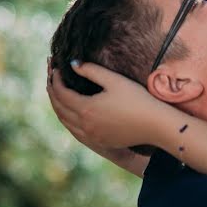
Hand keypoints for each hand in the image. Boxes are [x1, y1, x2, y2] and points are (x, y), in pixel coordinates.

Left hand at [47, 60, 167, 149]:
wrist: (155, 125)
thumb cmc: (137, 99)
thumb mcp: (114, 80)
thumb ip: (91, 71)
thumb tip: (72, 64)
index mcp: (86, 109)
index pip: (61, 93)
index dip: (55, 79)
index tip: (55, 67)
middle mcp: (84, 125)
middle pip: (59, 108)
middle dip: (52, 92)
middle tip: (51, 78)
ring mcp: (91, 136)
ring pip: (65, 122)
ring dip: (58, 107)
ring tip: (56, 94)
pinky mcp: (99, 142)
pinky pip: (74, 131)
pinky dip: (67, 120)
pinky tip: (70, 114)